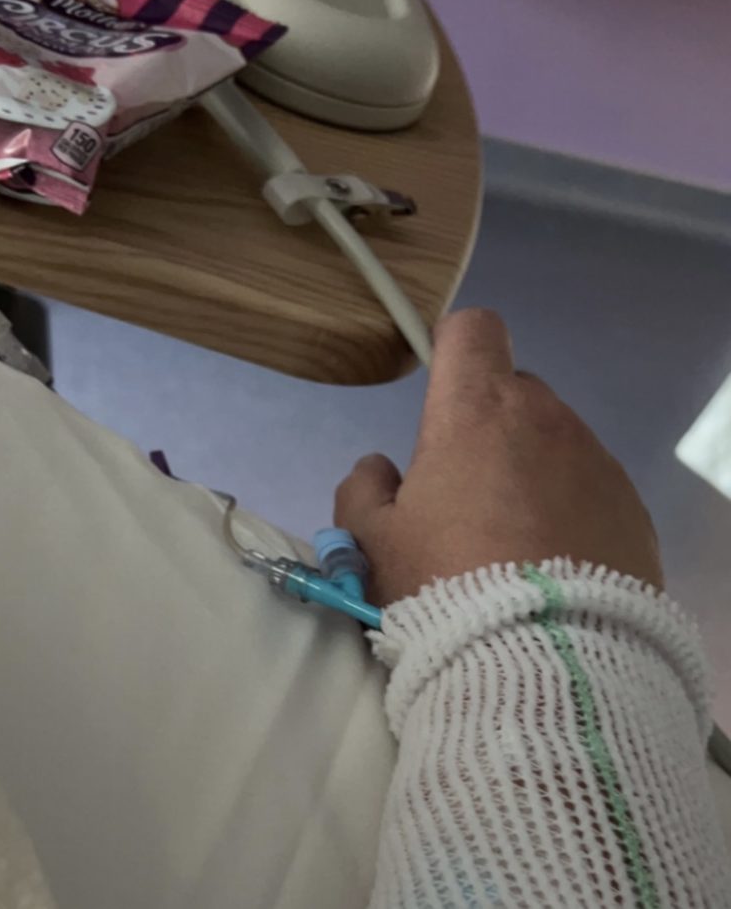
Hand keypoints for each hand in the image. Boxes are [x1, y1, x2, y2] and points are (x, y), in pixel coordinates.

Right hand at [335, 309, 661, 605]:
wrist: (542, 664)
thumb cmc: (445, 587)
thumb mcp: (373, 543)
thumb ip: (363, 490)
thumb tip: (379, 468)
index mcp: (478, 411)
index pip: (473, 330)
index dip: (454, 349)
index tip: (443, 390)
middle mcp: (546, 420)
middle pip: (514, 392)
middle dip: (489, 425)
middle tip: (467, 495)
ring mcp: (597, 462)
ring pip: (556, 442)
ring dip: (534, 469)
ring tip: (516, 543)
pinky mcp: (632, 509)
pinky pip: (593, 488)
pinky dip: (573, 509)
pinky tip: (558, 566)